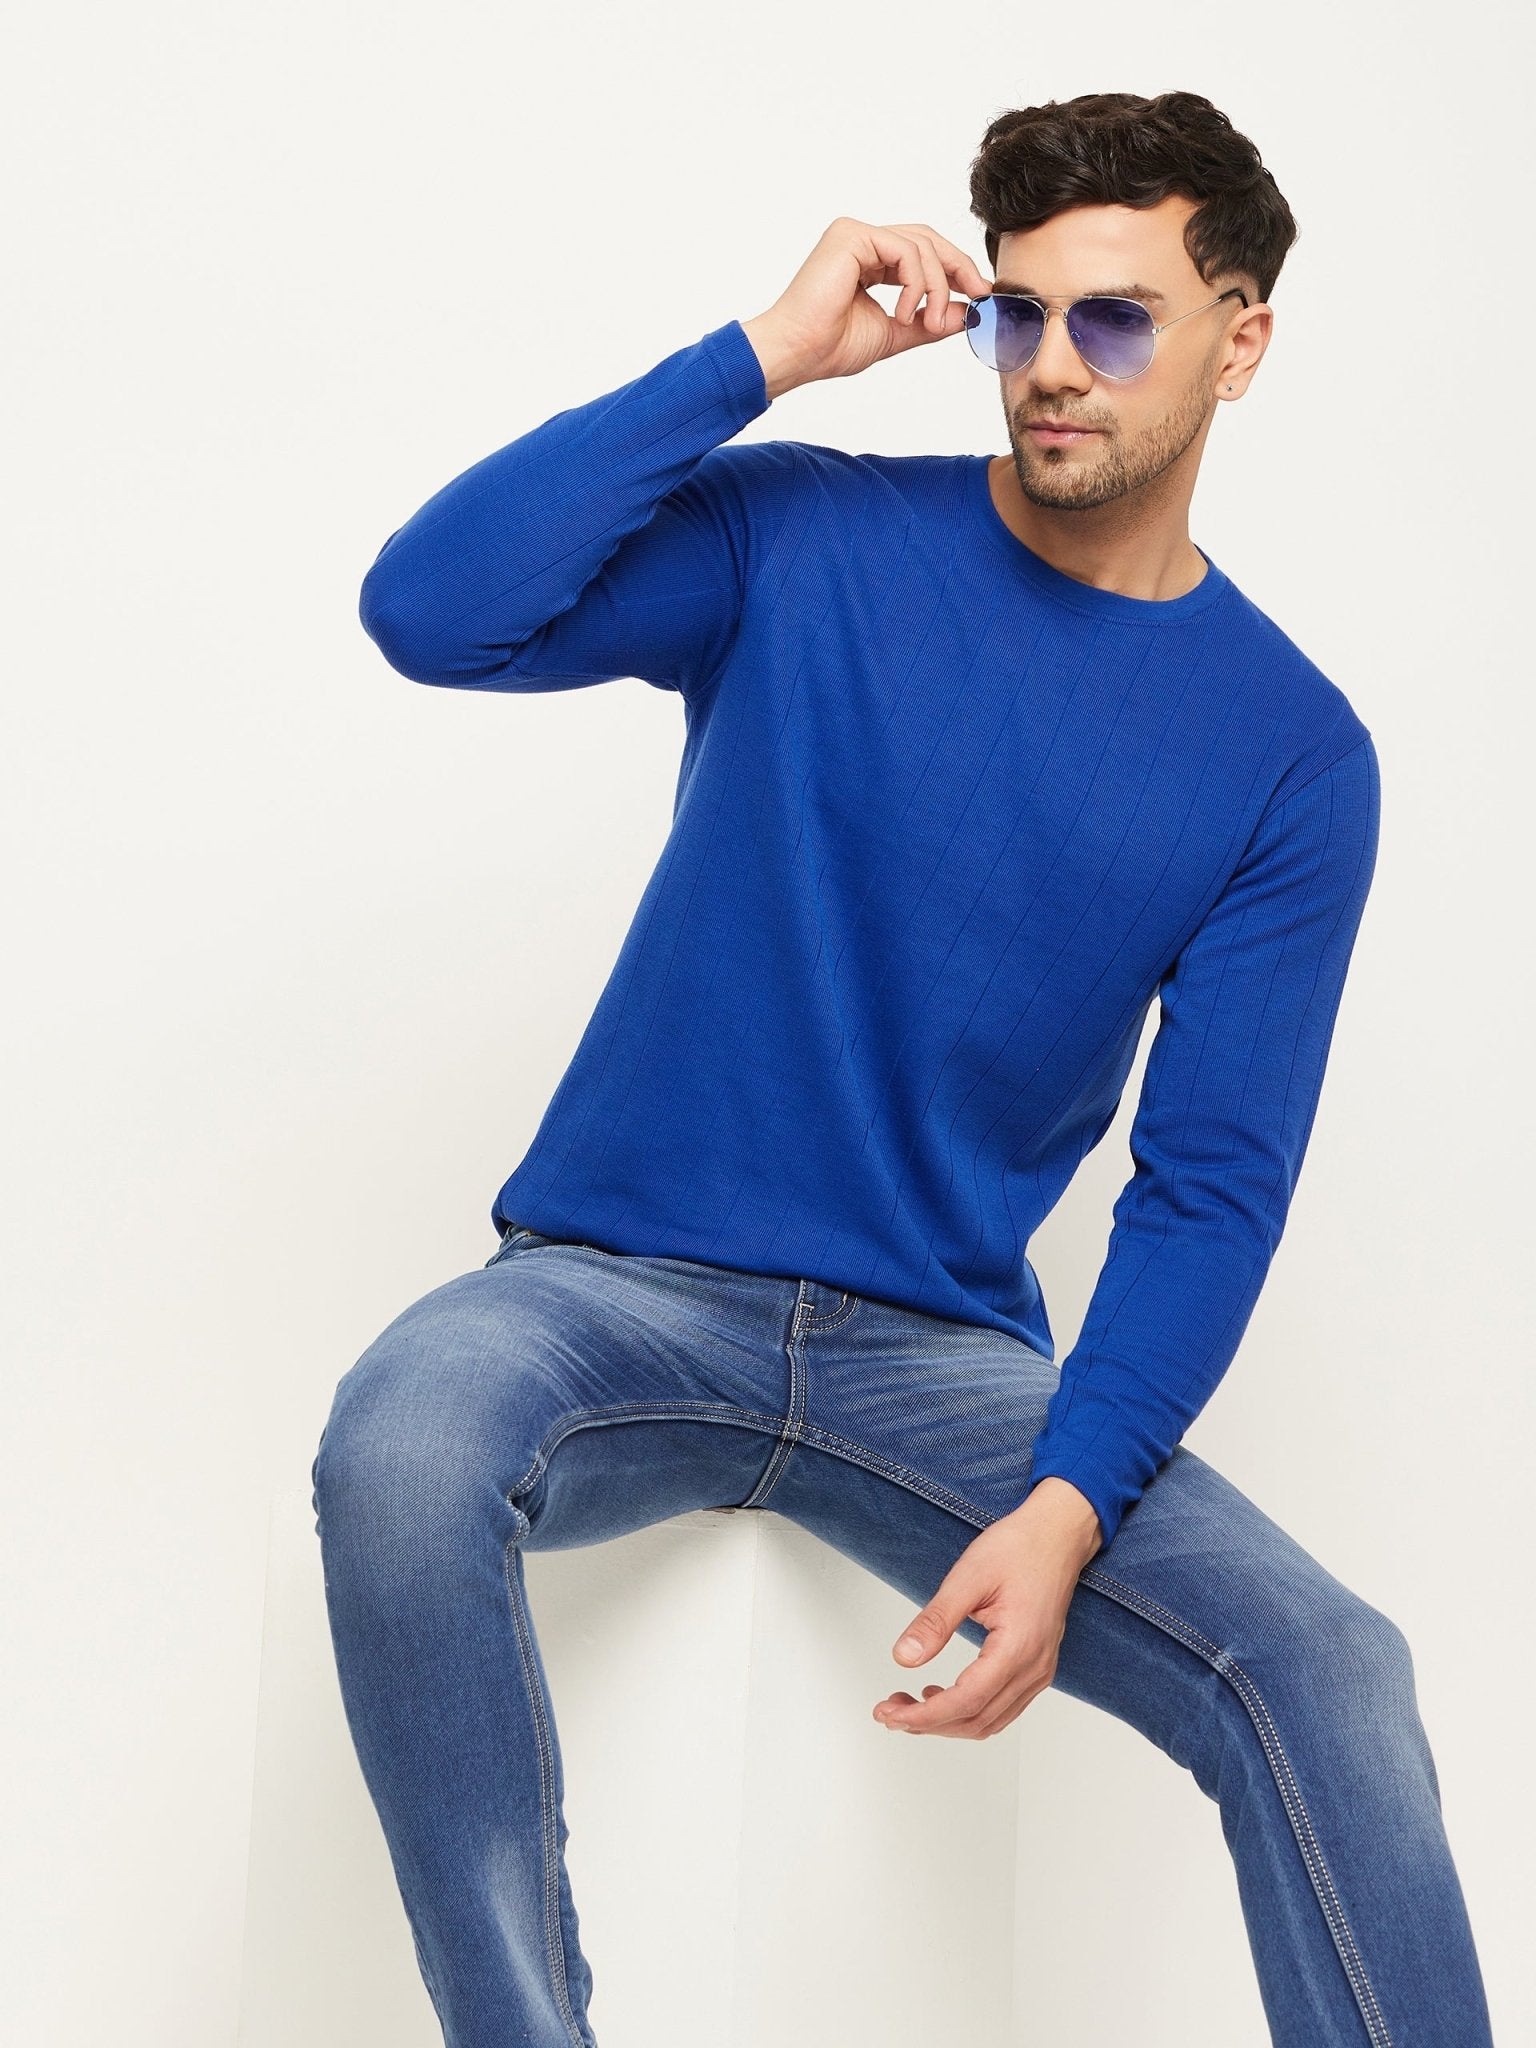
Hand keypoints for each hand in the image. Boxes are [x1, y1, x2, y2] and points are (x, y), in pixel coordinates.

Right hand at [742, 216, 992, 398]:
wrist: (797, 354)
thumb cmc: (830, 347)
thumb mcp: (896, 333)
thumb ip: (930, 321)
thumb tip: (968, 313)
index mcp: (870, 261)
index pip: (923, 253)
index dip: (955, 272)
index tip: (980, 296)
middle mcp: (863, 242)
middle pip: (928, 240)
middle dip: (958, 268)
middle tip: (979, 295)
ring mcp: (856, 235)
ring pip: (921, 245)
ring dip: (936, 287)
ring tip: (929, 322)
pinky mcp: (851, 236)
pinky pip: (905, 250)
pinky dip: (916, 283)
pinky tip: (905, 313)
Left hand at [872, 1484, 1101, 1740]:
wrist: (1057, 1535)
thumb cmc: (1019, 1549)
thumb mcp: (968, 1577)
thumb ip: (935, 1621)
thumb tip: (903, 1658)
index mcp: (1019, 1647)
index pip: (967, 1701)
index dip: (925, 1715)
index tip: (890, 1713)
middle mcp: (1034, 1668)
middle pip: (977, 1720)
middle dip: (928, 1724)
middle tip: (888, 1711)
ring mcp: (1039, 1671)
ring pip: (990, 1721)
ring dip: (947, 1722)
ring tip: (907, 1705)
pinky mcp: (1036, 1667)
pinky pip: (1002, 1707)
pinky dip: (969, 1711)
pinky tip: (941, 1695)